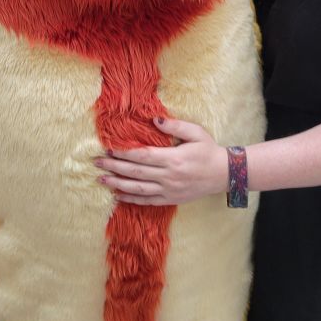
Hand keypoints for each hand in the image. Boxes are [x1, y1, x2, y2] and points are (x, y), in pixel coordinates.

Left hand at [95, 116, 227, 205]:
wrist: (223, 174)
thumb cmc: (209, 150)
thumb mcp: (196, 133)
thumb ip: (175, 125)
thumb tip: (154, 119)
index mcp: (173, 159)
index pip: (142, 156)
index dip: (123, 153)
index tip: (109, 149)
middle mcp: (168, 176)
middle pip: (135, 172)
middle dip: (114, 167)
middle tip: (97, 163)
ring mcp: (169, 190)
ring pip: (138, 188)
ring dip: (118, 184)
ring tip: (102, 179)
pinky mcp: (171, 199)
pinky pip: (148, 200)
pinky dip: (132, 199)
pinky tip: (119, 195)